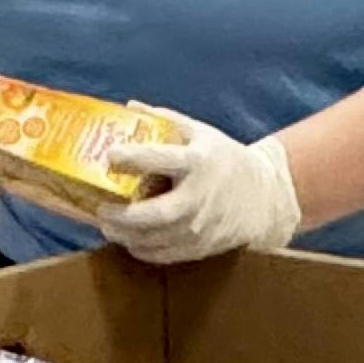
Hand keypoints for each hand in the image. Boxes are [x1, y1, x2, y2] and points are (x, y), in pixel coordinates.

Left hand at [98, 120, 302, 266]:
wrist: (263, 197)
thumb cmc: (223, 159)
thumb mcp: (200, 133)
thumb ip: (164, 120)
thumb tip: (129, 107)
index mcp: (198, 162)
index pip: (161, 160)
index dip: (132, 158)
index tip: (111, 156)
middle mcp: (199, 197)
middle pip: (156, 213)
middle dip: (122, 215)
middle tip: (100, 209)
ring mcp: (200, 227)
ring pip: (155, 239)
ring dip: (125, 235)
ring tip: (108, 225)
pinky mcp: (200, 248)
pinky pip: (163, 255)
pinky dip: (140, 249)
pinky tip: (128, 238)